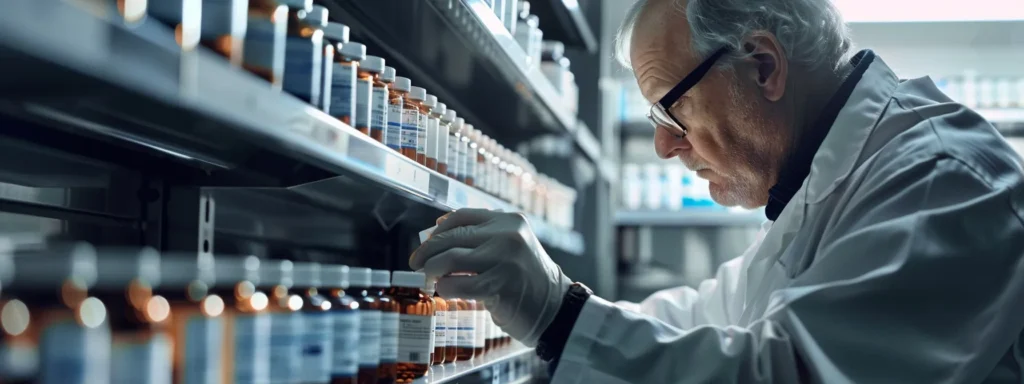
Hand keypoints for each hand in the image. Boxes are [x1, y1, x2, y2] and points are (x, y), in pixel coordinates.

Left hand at [410, 209, 571, 346]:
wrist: (556, 309)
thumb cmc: (526, 280)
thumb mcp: (511, 247)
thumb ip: (482, 238)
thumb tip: (435, 236)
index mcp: (510, 221)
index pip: (462, 216)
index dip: (438, 230)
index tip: (427, 243)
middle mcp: (508, 235)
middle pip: (452, 237)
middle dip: (427, 252)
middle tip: (417, 264)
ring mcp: (504, 260)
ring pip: (449, 258)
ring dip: (432, 270)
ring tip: (430, 279)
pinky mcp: (499, 286)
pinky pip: (456, 284)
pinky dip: (444, 288)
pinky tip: (445, 291)